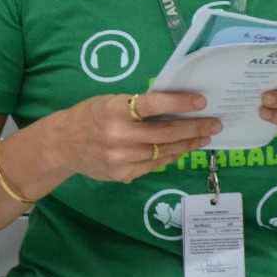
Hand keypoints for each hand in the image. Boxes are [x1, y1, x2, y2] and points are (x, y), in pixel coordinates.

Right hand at [54, 90, 220, 182]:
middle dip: (195, 128)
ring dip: (188, 144)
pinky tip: (183, 148)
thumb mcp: (111, 102)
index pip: (153, 105)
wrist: (61, 145)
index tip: (202, 101)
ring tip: (204, 136)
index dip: (179, 103)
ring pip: (163, 151)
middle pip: (165, 133)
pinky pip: (154, 165)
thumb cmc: (90, 116)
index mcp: (115, 110)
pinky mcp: (122, 174)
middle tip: (215, 123)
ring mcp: (120, 158)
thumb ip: (138, 106)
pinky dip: (171, 156)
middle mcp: (118, 136)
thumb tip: (176, 106)